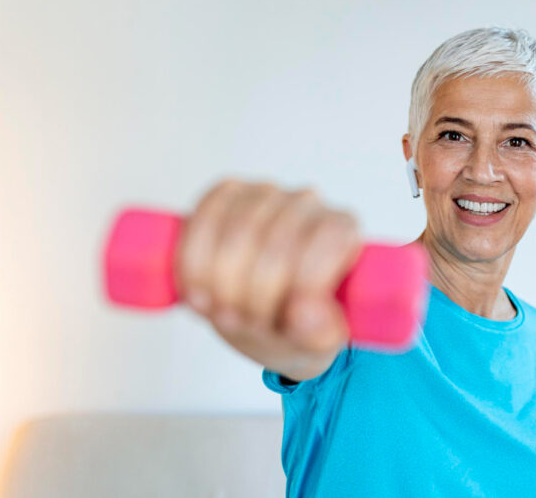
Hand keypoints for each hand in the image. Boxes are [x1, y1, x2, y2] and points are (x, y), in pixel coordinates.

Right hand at [174, 178, 362, 380]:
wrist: (264, 315)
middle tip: (246, 325)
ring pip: (235, 235)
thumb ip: (319, 333)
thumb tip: (305, 314)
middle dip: (253, 298)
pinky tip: (198, 291)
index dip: (298, 287)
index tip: (278, 324)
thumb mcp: (315, 341)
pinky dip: (193, 263)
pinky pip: (202, 220)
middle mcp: (309, 203)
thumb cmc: (299, 325)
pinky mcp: (228, 194)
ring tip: (224, 313)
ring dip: (221, 287)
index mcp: (343, 231)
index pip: (325, 243)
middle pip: (275, 245)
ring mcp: (267, 194)